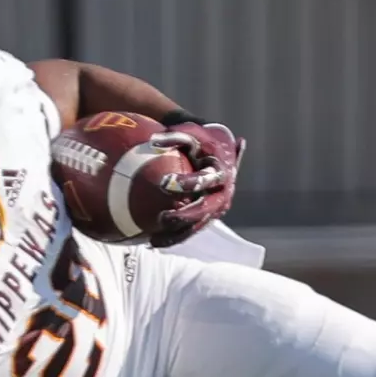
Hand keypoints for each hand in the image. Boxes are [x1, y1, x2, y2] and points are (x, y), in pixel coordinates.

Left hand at [147, 121, 245, 246]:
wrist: (219, 152)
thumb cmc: (201, 140)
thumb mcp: (191, 134)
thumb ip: (174, 137)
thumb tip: (152, 140)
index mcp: (221, 172)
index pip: (205, 180)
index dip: (186, 183)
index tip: (163, 183)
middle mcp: (223, 194)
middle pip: (204, 210)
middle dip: (184, 216)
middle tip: (162, 218)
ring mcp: (217, 209)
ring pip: (198, 226)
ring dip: (177, 235)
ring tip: (153, 241)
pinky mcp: (208, 217)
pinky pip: (192, 230)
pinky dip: (174, 237)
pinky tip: (152, 243)